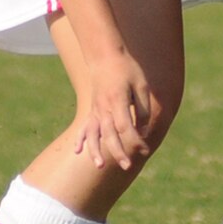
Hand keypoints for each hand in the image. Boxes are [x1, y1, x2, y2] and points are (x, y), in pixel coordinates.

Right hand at [70, 51, 154, 170]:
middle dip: (118, 152)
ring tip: (100, 166)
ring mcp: (95, 110)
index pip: (126, 127)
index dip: (135, 140)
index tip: (145, 149)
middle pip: (109, 135)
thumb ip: (143, 109)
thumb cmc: (127, 70)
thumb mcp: (142, 86)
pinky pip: (85, 127)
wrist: (105, 57)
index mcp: (117, 101)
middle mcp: (103, 108)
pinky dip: (80, 139)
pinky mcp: (92, 110)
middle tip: (128, 166)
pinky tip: (77, 151)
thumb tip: (144, 130)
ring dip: (96, 151)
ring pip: (93, 134)